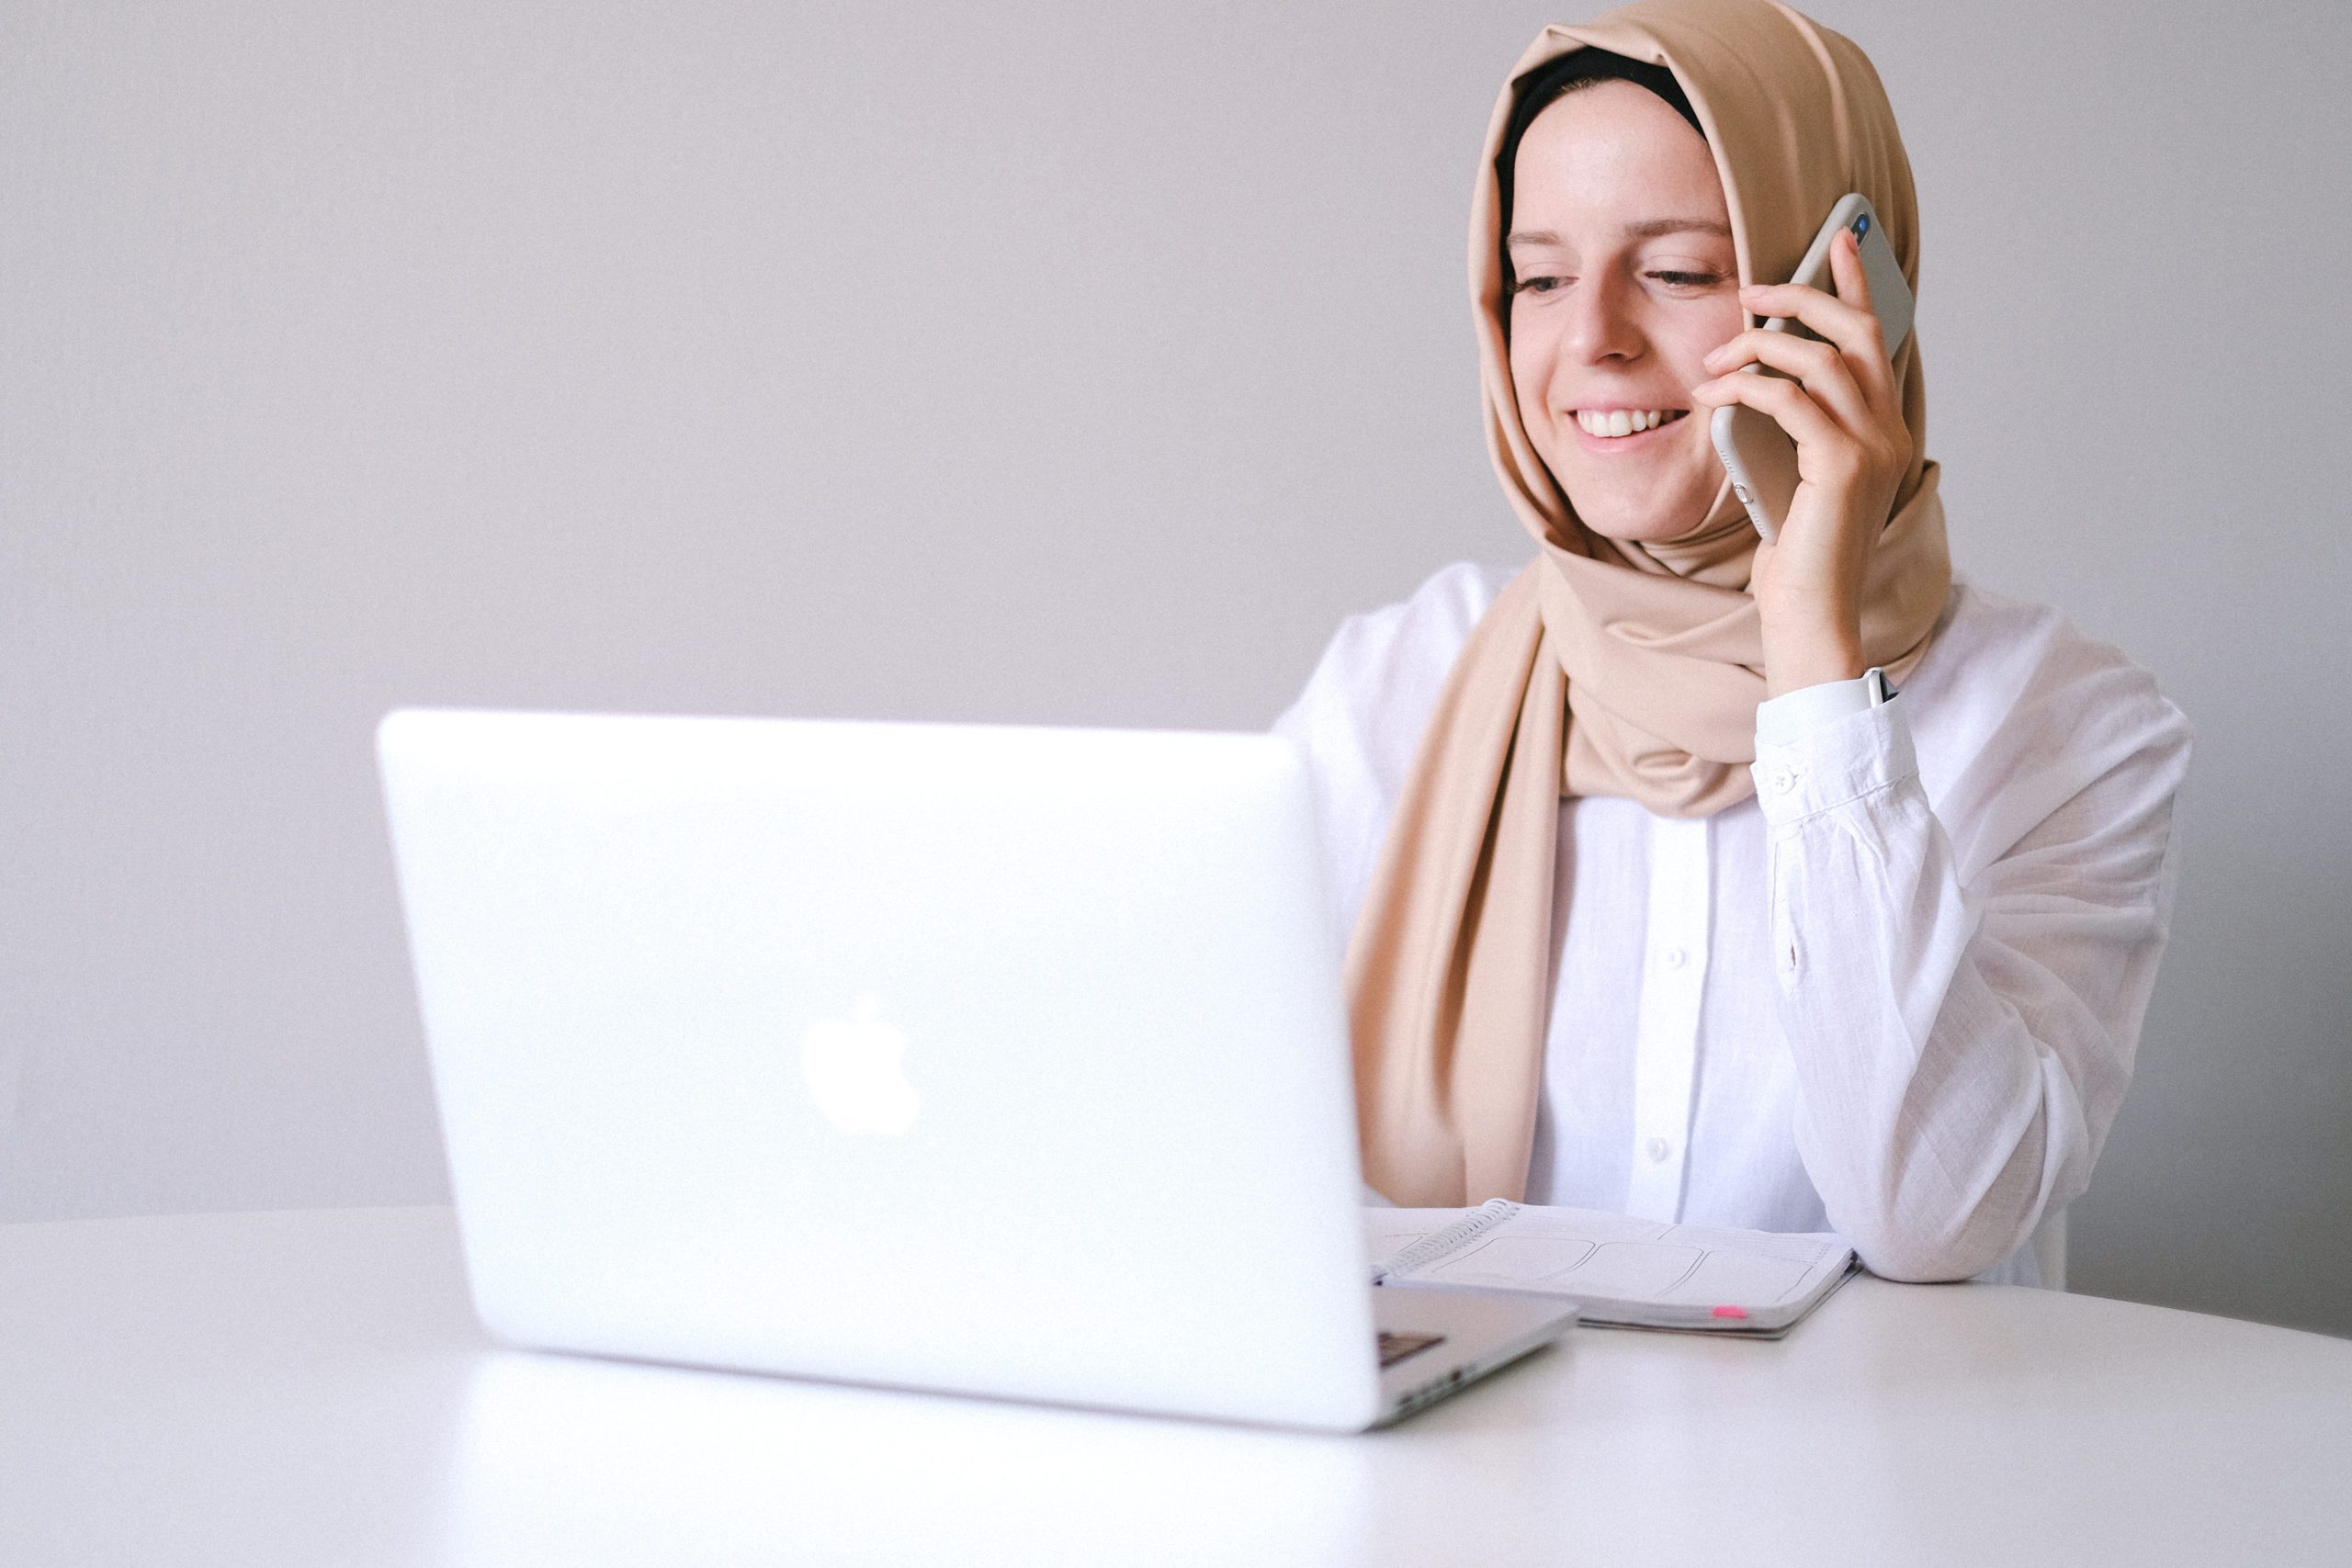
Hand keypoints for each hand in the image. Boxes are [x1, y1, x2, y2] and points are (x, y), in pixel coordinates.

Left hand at [1690, 228, 1912, 696]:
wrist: (1810, 615)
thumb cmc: (1796, 555)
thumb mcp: (1792, 477)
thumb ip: (1793, 430)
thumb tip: (1754, 380)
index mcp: (1883, 430)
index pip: (1875, 341)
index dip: (1855, 287)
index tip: (1835, 245)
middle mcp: (1888, 431)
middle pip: (1855, 332)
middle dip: (1802, 298)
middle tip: (1750, 292)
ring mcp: (1872, 447)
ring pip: (1819, 359)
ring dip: (1759, 345)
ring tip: (1714, 358)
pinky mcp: (1842, 466)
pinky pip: (1790, 399)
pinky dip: (1747, 385)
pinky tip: (1713, 392)